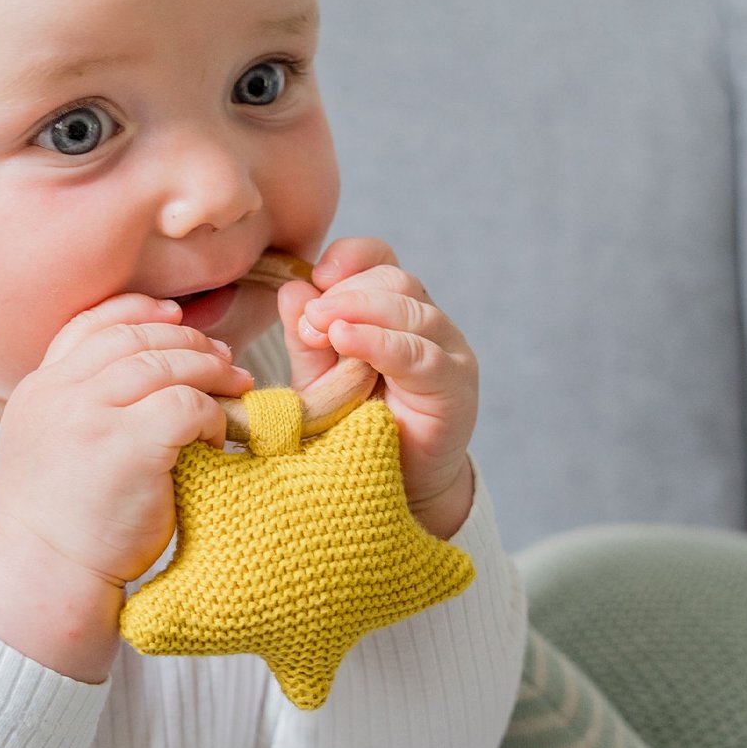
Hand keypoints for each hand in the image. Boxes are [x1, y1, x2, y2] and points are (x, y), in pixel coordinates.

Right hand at [0, 295, 252, 680]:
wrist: (44, 576)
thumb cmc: (60, 525)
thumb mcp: (49, 448)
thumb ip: (80, 408)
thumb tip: (143, 378)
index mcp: (39, 390)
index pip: (90, 325)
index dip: (138, 312)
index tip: (174, 317)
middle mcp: (59, 393)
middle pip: (134, 339)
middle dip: (186, 341)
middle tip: (221, 358)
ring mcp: (90, 415)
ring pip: (164, 364)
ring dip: (208, 371)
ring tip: (235, 388)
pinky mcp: (128, 444)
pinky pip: (185, 404)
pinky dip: (209, 412)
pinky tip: (214, 435)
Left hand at [277, 237, 477, 538]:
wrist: (392, 490)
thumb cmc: (352, 431)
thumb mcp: (318, 381)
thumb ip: (307, 339)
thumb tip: (292, 289)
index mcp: (393, 312)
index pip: (380, 260)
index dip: (351, 257)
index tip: (317, 274)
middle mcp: (426, 325)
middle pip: (394, 279)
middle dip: (345, 292)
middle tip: (310, 319)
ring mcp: (447, 353)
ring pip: (410, 309)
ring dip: (360, 311)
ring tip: (322, 328)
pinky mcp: (454, 387)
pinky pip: (420, 354)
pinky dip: (381, 342)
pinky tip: (346, 341)